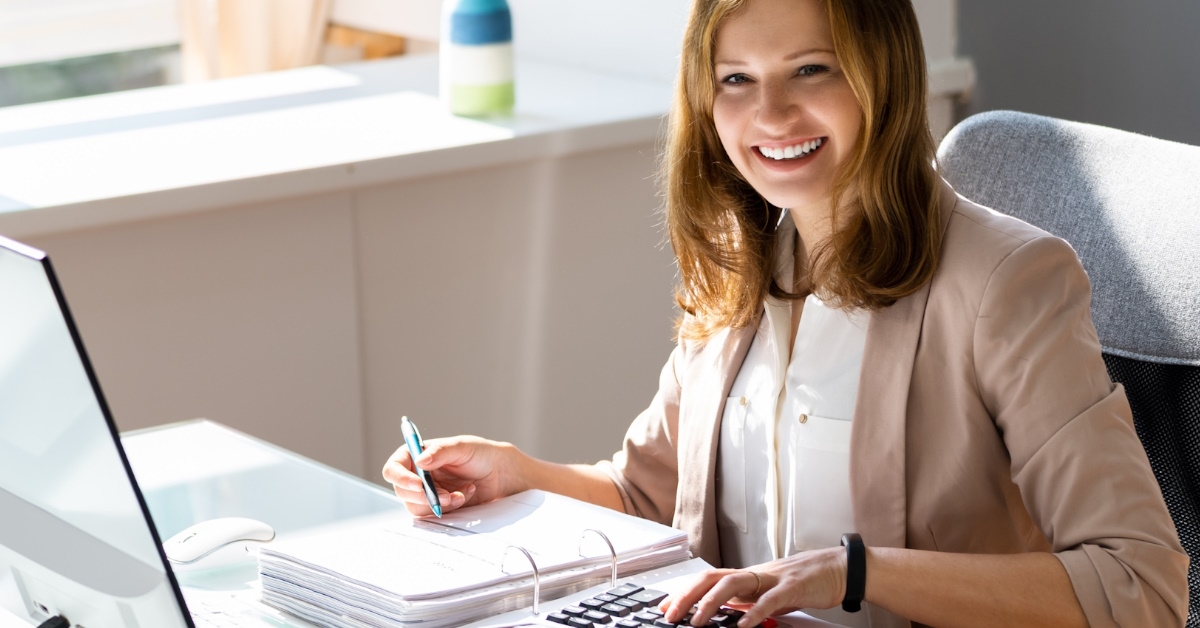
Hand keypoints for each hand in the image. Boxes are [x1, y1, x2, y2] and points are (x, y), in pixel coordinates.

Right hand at [381, 435, 525, 515]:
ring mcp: (426, 493)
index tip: (418, 484)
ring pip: (416, 507)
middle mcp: (417, 475)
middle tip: (445, 496)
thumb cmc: (481, 454)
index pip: (394, 468)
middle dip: (424, 496)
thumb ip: (441, 451)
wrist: (499, 475)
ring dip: (438, 504)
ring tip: (461, 494)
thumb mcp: (462, 447)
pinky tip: (465, 496)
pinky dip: (449, 508)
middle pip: (402, 491)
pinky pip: (433, 515)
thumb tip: (420, 461)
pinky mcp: (437, 507)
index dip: (401, 478)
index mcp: (417, 455)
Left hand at [661, 547, 846, 627]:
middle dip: (687, 596)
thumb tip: (725, 611)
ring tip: (697, 621)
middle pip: (713, 578)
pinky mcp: (794, 586)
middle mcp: (756, 573)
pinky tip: (743, 624)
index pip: (708, 579)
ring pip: (734, 584)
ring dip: (711, 603)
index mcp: (749, 576)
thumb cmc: (806, 580)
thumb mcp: (770, 592)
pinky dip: (755, 611)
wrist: (840, 568)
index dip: (684, 591)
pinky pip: (771, 598)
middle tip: (670, 615)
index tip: (664, 606)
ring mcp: (774, 577)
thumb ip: (748, 600)